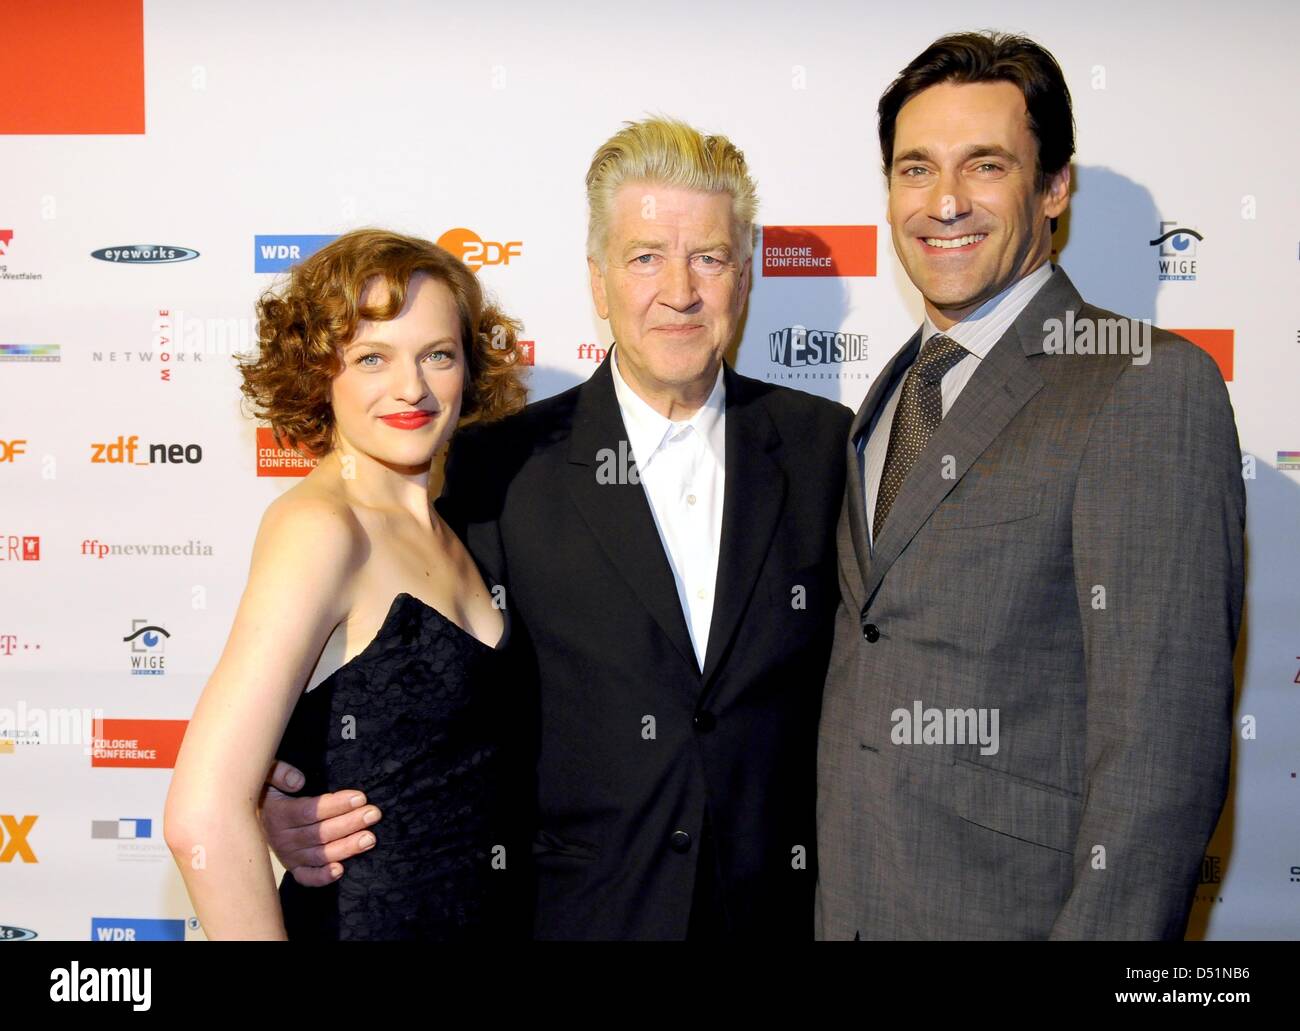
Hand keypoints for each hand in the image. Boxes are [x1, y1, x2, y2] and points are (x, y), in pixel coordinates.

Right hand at [259, 760, 382, 886]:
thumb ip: (279, 772)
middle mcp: (282, 838)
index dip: (335, 805)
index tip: (360, 797)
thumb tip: (298, 782)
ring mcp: (288, 856)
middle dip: (350, 823)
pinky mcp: (293, 868)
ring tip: (370, 839)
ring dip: (346, 848)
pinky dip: (322, 877)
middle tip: (373, 814)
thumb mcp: (267, 774)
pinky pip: (306, 877)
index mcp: (278, 814)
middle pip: (320, 833)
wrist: (250, 819)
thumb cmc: (268, 791)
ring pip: (320, 855)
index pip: (310, 811)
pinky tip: (340, 870)